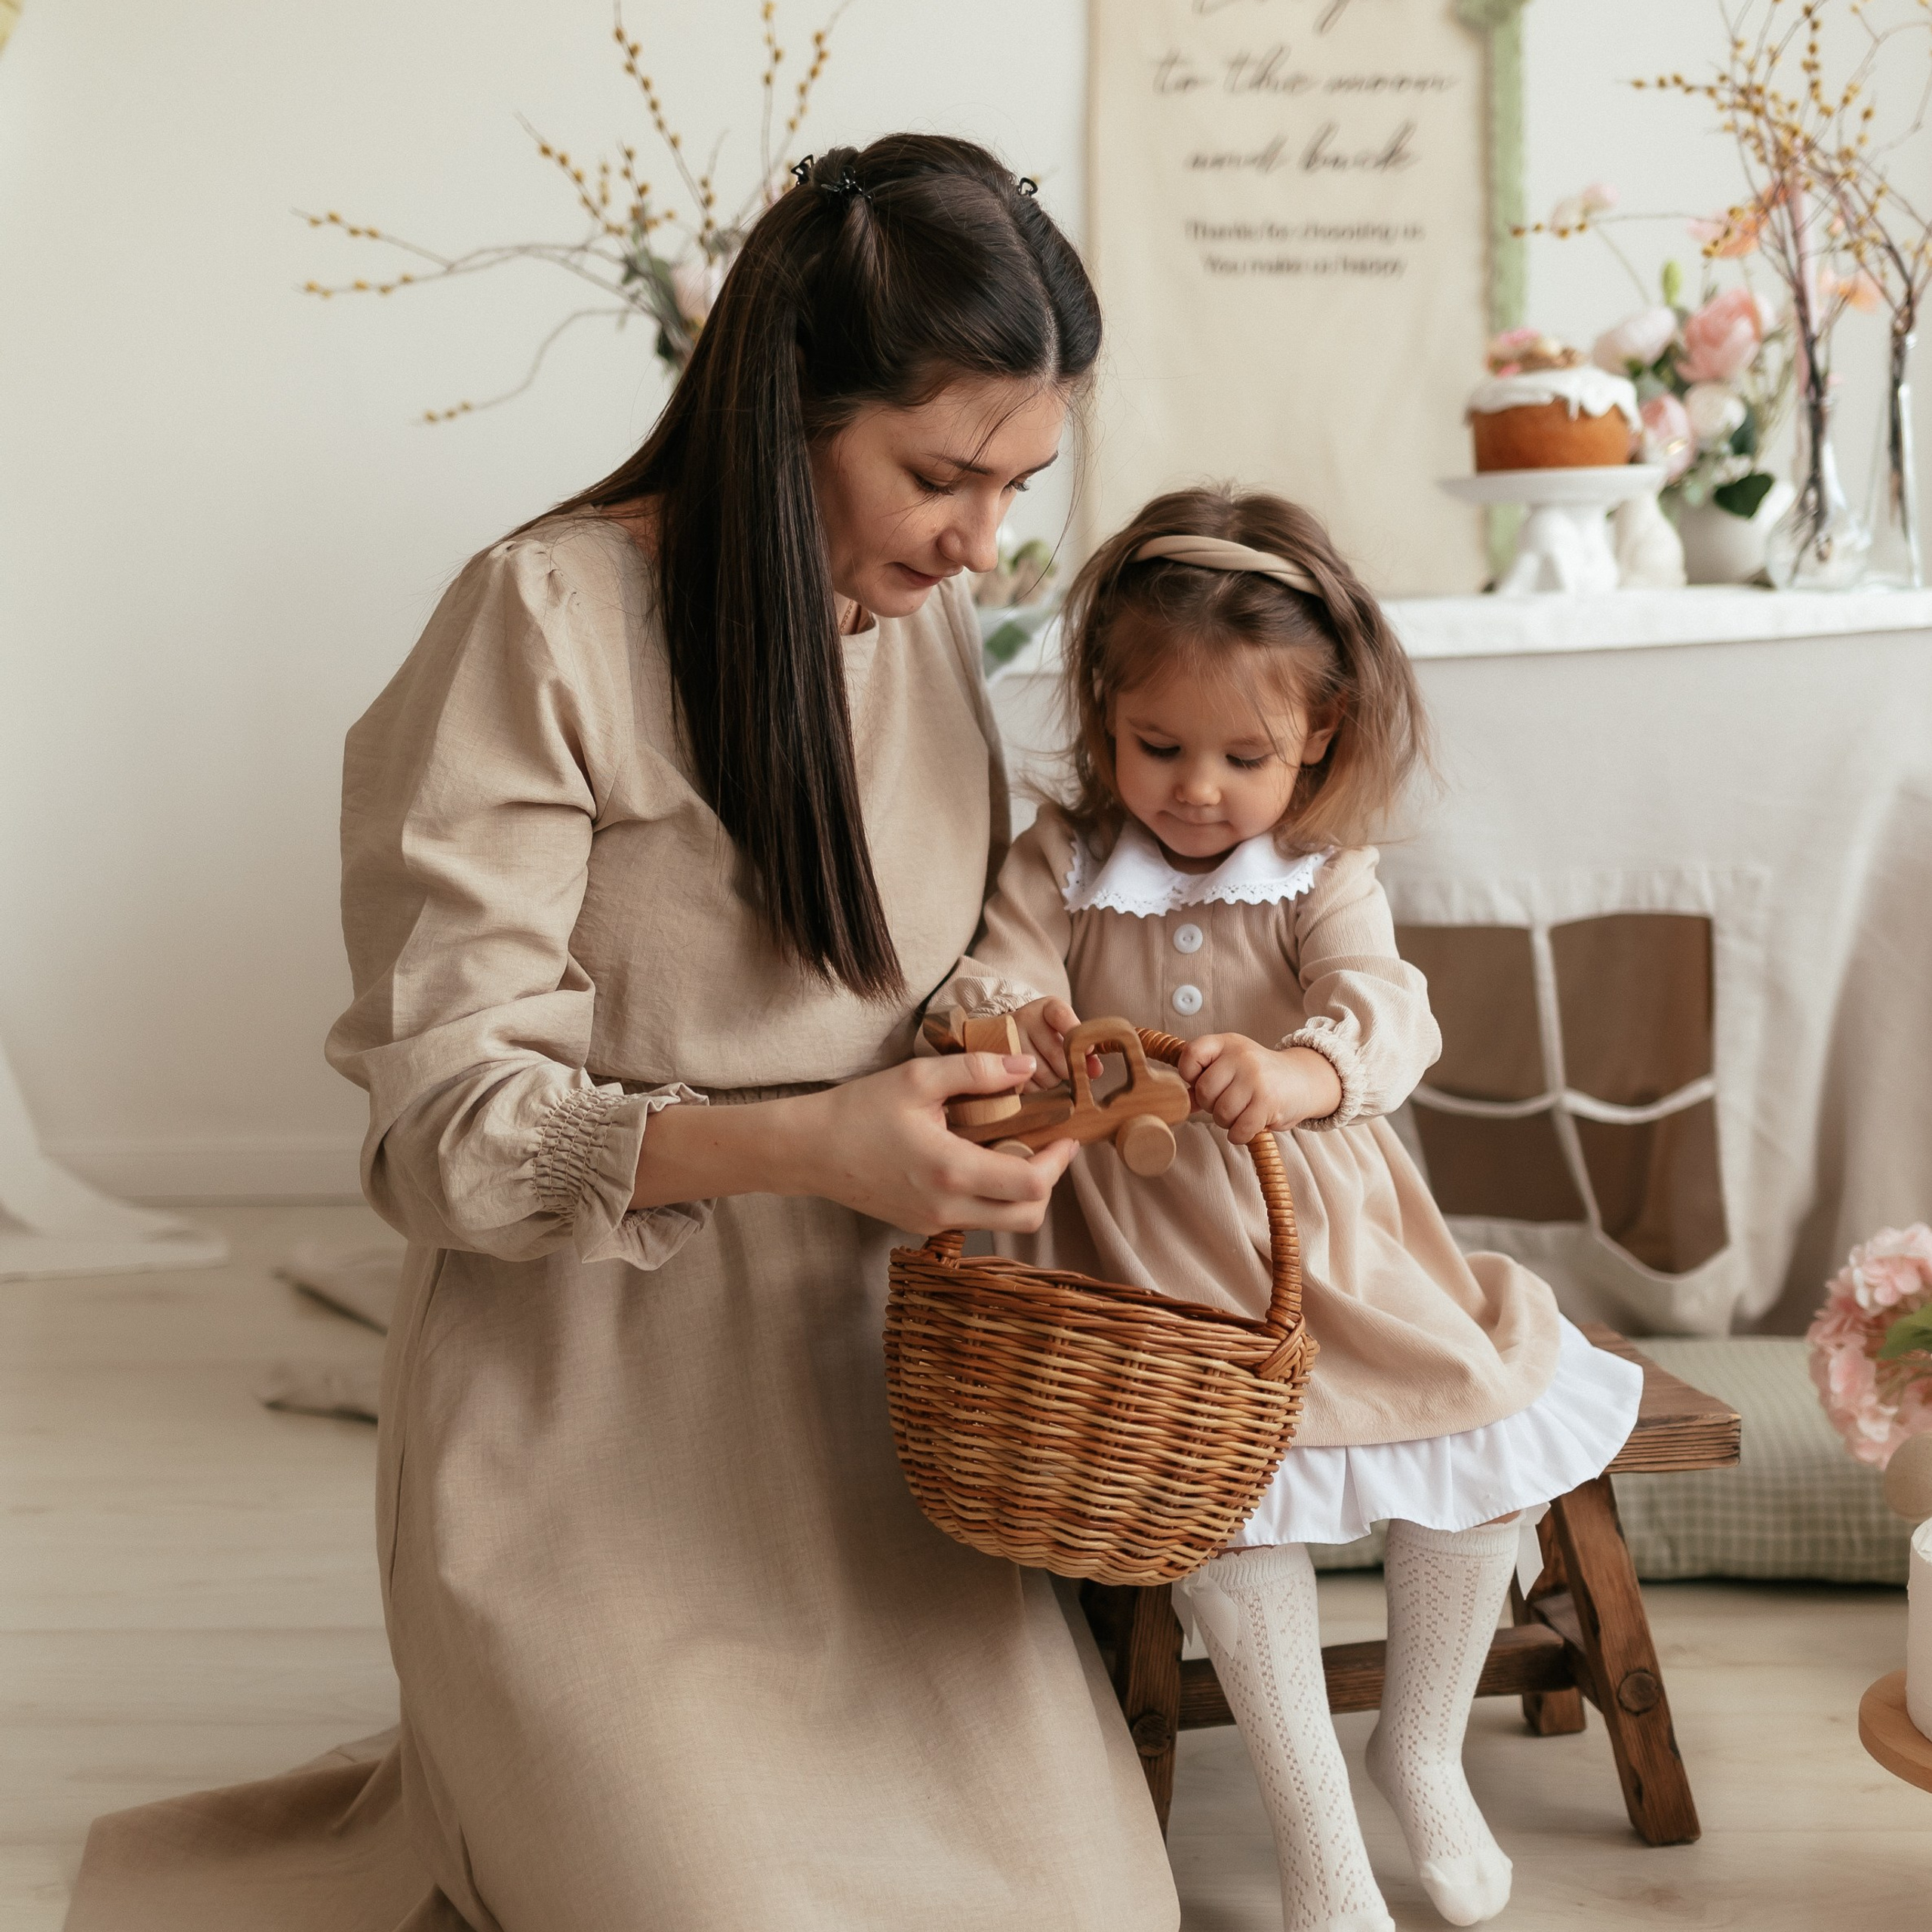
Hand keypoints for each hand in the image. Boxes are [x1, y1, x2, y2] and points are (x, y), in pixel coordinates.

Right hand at [783, 1052, 1076, 1233]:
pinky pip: (974, 1219)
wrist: (808, 1150)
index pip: (1031, 1186)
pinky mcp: (922, 1225)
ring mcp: (934, 1222)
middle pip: (1027, 1217)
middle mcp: (947, 1207)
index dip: (1059, 1162)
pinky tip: (978, 1160)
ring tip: (1014, 1149)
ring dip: (1020, 1192)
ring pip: (1002, 1222)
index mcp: (951, 1171)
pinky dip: (990, 1197)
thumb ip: (977, 1071)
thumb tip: (1024, 1066)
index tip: (1065, 1135)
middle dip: (1047, 1183)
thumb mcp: (918, 1079)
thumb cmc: (858, 1111)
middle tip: (1047, 1146)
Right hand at [1009, 997, 1093, 1087]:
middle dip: (1067, 1069)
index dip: (1076, 1034)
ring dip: (1052, 1080)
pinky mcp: (1001, 1062)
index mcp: (1046, 1008)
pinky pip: (1027, 1085)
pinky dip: (1036, 1088)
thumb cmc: (1048, 1035)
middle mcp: (1023, 1019)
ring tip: (1049, 1071)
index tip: (1089, 1051)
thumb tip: (1096, 1070)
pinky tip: (1034, 1077)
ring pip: (1043, 1074)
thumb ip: (1084, 1049)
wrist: (1011, 1036)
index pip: (1062, 1016)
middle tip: (1067, 1069)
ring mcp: (1008, 1040)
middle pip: (1056, 1054)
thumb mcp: (1067, 1032)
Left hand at [1176, 1036, 1342, 1144]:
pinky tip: (1249, 1125)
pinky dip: (1240, 1134)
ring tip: (1242, 1112)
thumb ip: (1206, 1078)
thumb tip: (1182, 1100)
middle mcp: (1242, 1056)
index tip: (1201, 1081)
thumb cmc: (1261, 1076)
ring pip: (1221, 1113)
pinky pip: (1239, 1130)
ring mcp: (1255, 1078)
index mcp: (1228, 1043)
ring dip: (1228, 1121)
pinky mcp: (1268, 1102)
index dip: (1189, 1074)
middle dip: (1211, 1105)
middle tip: (1228, 1102)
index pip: (1191, 1054)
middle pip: (1204, 1091)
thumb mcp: (1232, 1065)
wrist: (1304, 1080)